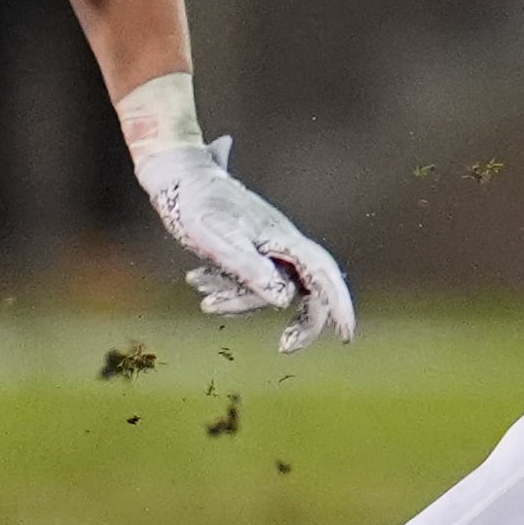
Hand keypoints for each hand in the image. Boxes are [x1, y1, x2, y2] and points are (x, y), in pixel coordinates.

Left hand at [137, 137, 357, 353]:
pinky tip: (198, 280)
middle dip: (300, 319)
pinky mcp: (249, 246)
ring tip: (205, 300)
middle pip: (307, 286)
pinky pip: (249, 278)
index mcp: (281, 239)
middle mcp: (281, 242)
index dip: (338, 303)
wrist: (177, 176)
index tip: (346, 334)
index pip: (322, 272)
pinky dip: (226, 288)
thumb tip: (284, 299)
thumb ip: (250, 269)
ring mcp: (266, 245)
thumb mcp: (218, 241)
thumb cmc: (196, 205)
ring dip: (240, 300)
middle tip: (285, 347)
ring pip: (271, 286)